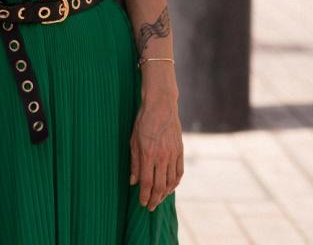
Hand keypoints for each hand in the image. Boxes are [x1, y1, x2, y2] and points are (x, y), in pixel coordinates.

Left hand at [129, 91, 182, 210]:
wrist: (161, 106)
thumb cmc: (143, 122)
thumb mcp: (133, 141)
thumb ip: (134, 162)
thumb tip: (133, 181)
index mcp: (148, 154)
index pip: (147, 182)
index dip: (145, 195)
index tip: (142, 204)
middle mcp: (162, 157)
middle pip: (160, 185)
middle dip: (155, 199)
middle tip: (150, 207)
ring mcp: (173, 154)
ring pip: (171, 181)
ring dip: (165, 193)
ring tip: (159, 200)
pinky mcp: (180, 150)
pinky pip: (179, 171)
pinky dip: (175, 182)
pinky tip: (171, 188)